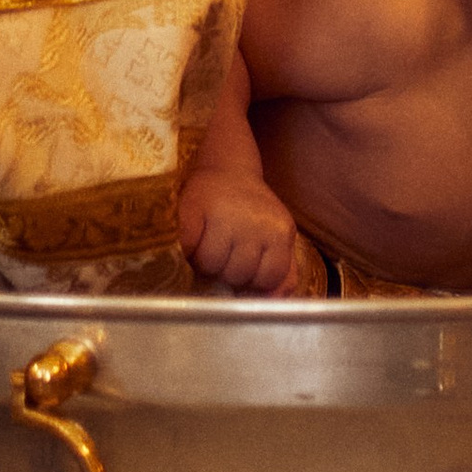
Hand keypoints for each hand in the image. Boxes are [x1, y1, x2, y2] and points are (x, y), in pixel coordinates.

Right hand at [178, 166, 306, 297]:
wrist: (226, 168)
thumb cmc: (253, 212)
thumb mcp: (278, 239)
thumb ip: (284, 275)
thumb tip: (273, 303)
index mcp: (281, 232)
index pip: (266, 280)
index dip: (253, 280)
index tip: (246, 264)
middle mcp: (255, 222)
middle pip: (236, 275)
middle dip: (228, 272)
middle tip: (225, 251)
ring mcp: (223, 214)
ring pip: (209, 267)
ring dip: (205, 263)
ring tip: (208, 244)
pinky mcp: (192, 208)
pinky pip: (186, 249)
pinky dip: (187, 249)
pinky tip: (193, 238)